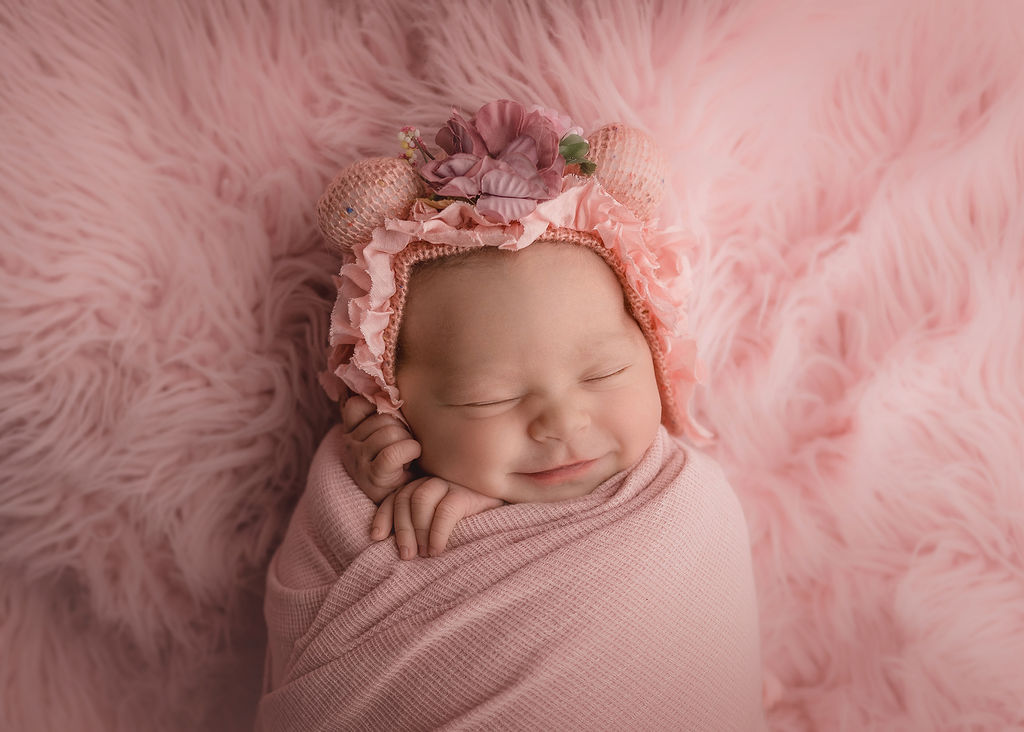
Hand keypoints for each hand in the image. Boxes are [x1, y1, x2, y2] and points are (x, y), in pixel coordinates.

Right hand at [340, 394, 421, 502]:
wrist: (405, 498)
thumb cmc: (402, 460)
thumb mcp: (388, 433)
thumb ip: (385, 412)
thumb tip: (391, 382)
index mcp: (351, 430)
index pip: (356, 405)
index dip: (377, 407)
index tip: (392, 419)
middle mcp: (349, 443)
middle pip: (381, 417)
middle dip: (401, 426)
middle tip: (406, 441)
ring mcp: (359, 460)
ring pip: (389, 432)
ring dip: (408, 439)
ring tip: (409, 452)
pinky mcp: (373, 476)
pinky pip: (393, 452)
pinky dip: (410, 450)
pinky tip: (413, 456)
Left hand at [371, 478, 504, 559]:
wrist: (509, 514)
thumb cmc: (472, 524)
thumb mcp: (442, 523)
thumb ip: (422, 524)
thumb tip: (398, 547)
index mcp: (425, 484)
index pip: (396, 496)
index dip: (384, 516)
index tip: (376, 538)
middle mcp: (435, 479)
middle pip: (405, 497)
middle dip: (401, 529)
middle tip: (407, 556)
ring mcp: (452, 482)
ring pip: (420, 499)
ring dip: (418, 530)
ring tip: (424, 554)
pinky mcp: (468, 492)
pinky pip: (445, 511)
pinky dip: (437, 533)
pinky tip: (438, 550)